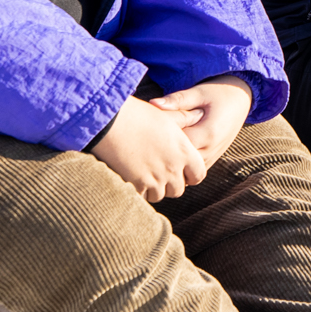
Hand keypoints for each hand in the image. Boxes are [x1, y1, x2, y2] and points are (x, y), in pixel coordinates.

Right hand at [91, 95, 207, 202]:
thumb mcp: (166, 114)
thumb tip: (200, 115)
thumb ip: (185, 118)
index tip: (182, 171)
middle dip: (171, 184)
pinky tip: (132, 179)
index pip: (199, 175)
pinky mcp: (136, 185)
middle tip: (160, 174)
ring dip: (154, 189)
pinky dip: (138, 191)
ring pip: (160, 195)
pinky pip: (142, 197)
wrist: (110, 122)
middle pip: (178, 189)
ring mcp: (155, 179)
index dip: (191, 175)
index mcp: (184, 152)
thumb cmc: (138, 114)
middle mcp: (172, 168)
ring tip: (145, 175)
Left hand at [151, 74, 252, 164]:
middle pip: (181, 162)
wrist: (241, 100)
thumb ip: (177, 100)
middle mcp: (211, 149)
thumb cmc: (218, 93)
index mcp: (208, 133)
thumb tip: (153, 104)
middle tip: (150, 142)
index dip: (161, 140)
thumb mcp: (198, 93)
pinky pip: (193, 172)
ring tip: (159, 148)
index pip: (178, 146)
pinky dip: (182, 165)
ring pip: (186, 171)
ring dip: (174, 162)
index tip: (151, 130)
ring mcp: (212, 157)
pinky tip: (171, 153)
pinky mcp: (212, 159)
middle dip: (165, 154)